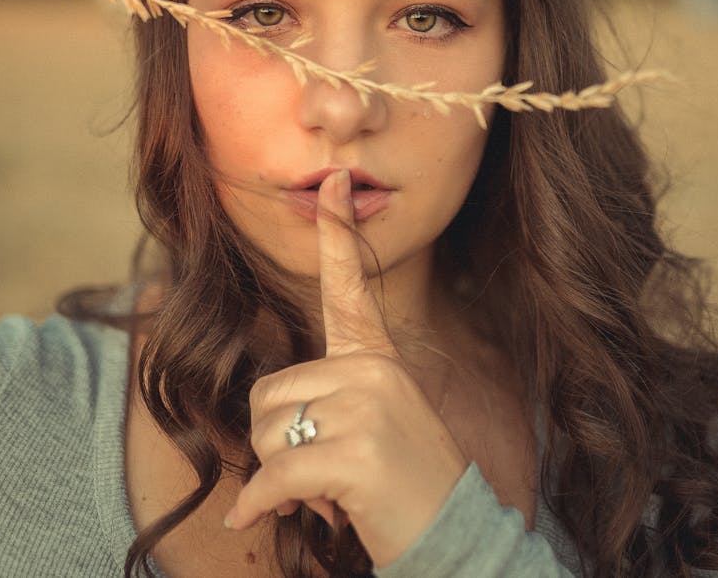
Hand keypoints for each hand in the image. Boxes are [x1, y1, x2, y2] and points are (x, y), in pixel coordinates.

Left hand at [224, 169, 466, 566]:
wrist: (456, 535)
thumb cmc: (404, 482)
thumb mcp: (375, 423)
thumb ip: (330, 399)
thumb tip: (264, 420)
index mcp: (376, 359)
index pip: (351, 286)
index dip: (337, 233)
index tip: (331, 182)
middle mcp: (372, 370)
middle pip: (269, 394)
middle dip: (278, 445)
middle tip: (325, 474)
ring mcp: (367, 407)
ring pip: (266, 432)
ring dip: (280, 475)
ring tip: (330, 489)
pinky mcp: (355, 452)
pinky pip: (275, 474)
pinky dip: (261, 504)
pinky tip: (264, 517)